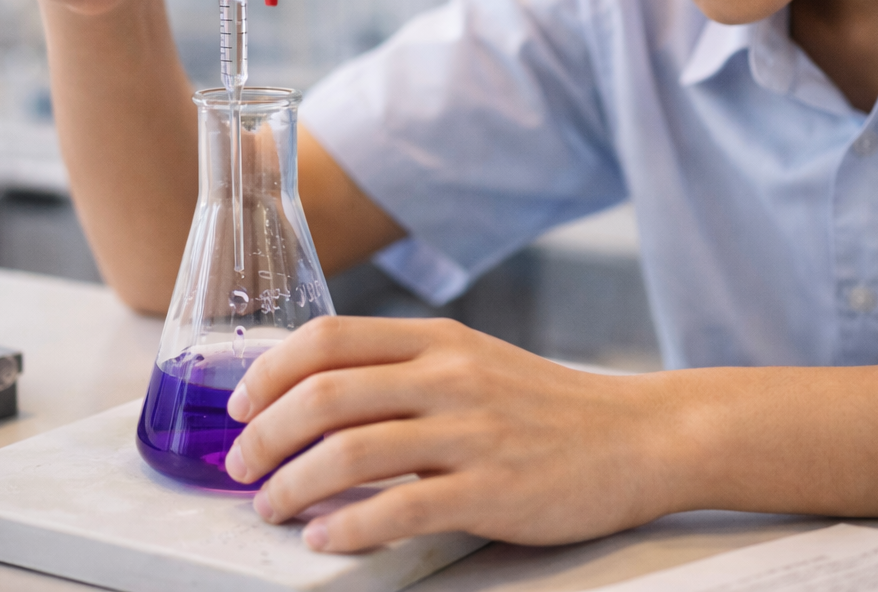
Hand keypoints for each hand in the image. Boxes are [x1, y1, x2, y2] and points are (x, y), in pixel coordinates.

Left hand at [223, 316, 679, 550]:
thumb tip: (316, 398)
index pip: (329, 336)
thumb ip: (405, 370)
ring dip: (291, 486)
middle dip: (264, 436)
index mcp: (439, 338)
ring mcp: (471, 432)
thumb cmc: (546, 405)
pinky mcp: (492, 490)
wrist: (637, 437)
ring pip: (349, 453)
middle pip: (324, 394)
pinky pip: (399, 511)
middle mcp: (449, 376)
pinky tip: (325, 541)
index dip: (269, 372)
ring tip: (271, 508)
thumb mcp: (474, 362)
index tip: (240, 406)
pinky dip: (346, 530)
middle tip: (241, 467)